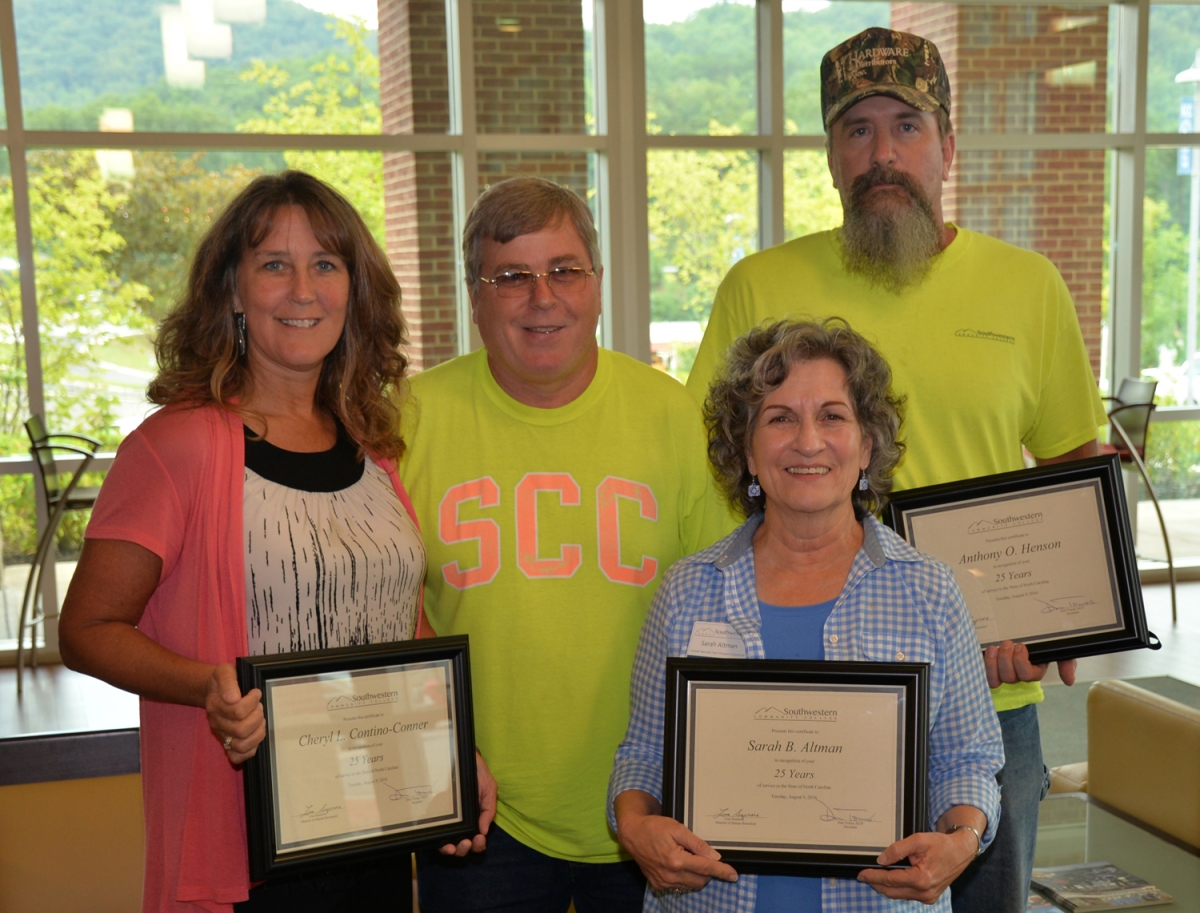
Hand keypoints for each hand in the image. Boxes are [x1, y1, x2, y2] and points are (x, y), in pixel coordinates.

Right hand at [205, 664, 264, 764]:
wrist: (216, 689)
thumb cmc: (224, 681)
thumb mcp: (224, 672)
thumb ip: (228, 682)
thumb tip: (233, 698)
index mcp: (215, 705)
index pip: (237, 710)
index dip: (252, 701)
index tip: (255, 692)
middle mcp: (217, 723)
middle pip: (241, 730)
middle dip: (257, 716)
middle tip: (259, 706)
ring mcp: (222, 735)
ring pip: (241, 745)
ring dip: (257, 733)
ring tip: (260, 720)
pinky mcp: (227, 744)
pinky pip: (237, 757)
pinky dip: (251, 749)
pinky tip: (256, 734)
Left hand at [439, 750, 496, 855]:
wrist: (462, 758)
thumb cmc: (477, 774)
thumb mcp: (489, 789)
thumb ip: (488, 809)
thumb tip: (483, 831)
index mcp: (476, 819)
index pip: (477, 840)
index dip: (478, 845)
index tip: (478, 839)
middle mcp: (461, 824)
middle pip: (462, 847)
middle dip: (466, 850)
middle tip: (467, 842)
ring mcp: (448, 822)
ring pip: (449, 846)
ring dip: (453, 851)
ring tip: (453, 847)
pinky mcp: (435, 817)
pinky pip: (435, 836)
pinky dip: (439, 844)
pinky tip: (443, 843)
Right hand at [615, 792, 737, 892]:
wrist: (632, 834)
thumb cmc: (654, 827)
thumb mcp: (677, 828)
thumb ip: (697, 843)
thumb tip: (714, 856)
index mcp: (676, 860)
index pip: (706, 868)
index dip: (722, 871)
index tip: (733, 875)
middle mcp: (670, 875)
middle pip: (701, 880)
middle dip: (707, 871)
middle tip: (700, 855)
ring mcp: (663, 882)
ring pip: (691, 885)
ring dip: (696, 875)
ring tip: (686, 857)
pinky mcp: (658, 885)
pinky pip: (679, 886)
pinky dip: (684, 877)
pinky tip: (678, 864)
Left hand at [856, 827, 976, 902]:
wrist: (960, 852)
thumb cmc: (941, 845)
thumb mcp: (918, 840)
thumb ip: (897, 850)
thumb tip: (881, 860)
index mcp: (921, 879)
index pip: (890, 880)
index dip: (873, 877)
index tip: (861, 874)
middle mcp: (925, 893)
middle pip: (892, 892)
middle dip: (876, 884)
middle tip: (863, 876)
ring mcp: (928, 897)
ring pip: (899, 895)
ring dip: (885, 888)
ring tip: (873, 877)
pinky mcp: (930, 897)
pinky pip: (907, 895)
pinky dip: (896, 889)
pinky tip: (890, 880)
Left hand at [983, 641, 1075, 687]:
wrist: (1025, 632)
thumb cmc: (1043, 644)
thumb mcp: (1059, 651)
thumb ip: (1066, 664)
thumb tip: (1069, 681)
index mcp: (1034, 671)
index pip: (1027, 675)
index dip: (1021, 663)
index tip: (1021, 646)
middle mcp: (1018, 675)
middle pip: (1010, 677)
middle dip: (1006, 659)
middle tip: (1007, 643)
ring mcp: (1003, 673)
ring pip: (996, 679)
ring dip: (993, 663)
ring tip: (994, 648)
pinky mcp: (990, 669)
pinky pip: (985, 676)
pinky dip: (984, 665)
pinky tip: (987, 652)